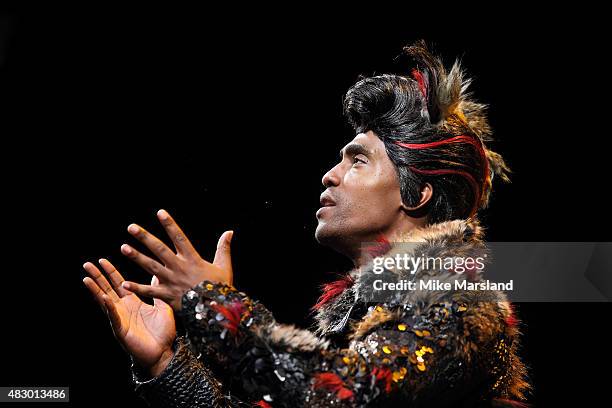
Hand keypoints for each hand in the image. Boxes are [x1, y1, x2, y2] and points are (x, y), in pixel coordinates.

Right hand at [82, 259, 175, 376]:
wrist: (164, 352)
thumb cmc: (163, 332)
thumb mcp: (163, 307)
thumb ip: (157, 291)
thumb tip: (157, 274)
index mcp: (132, 302)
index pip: (119, 283)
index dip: (110, 272)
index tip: (102, 260)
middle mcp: (123, 309)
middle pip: (107, 289)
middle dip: (97, 277)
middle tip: (87, 264)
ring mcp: (120, 319)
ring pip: (105, 302)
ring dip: (96, 290)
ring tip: (87, 279)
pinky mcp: (121, 330)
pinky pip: (114, 317)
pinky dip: (109, 308)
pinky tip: (104, 298)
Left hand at [119, 209, 233, 310]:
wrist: (218, 310)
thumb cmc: (221, 288)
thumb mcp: (224, 266)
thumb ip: (224, 248)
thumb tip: (229, 231)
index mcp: (192, 259)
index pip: (179, 237)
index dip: (170, 224)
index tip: (160, 212)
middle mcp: (179, 267)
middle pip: (159, 249)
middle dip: (145, 237)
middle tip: (131, 227)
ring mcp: (172, 281)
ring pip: (151, 267)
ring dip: (137, 257)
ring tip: (123, 247)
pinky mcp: (167, 295)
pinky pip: (150, 291)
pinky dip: (137, 288)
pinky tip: (124, 284)